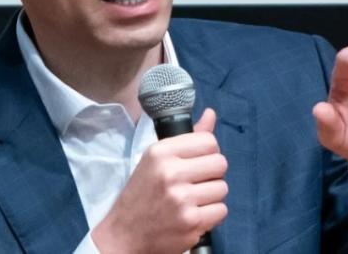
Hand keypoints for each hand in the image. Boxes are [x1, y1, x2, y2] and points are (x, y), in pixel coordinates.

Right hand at [91, 108, 227, 253]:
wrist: (124, 234)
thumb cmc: (141, 194)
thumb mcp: (156, 160)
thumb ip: (187, 138)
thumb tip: (211, 113)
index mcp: (161, 152)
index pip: (208, 141)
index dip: (208, 152)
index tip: (198, 162)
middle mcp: (171, 172)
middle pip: (220, 163)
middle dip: (212, 174)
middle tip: (196, 183)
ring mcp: (182, 198)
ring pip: (222, 188)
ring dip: (211, 196)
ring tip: (192, 200)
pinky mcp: (191, 222)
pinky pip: (221, 210)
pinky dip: (211, 215)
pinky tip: (194, 215)